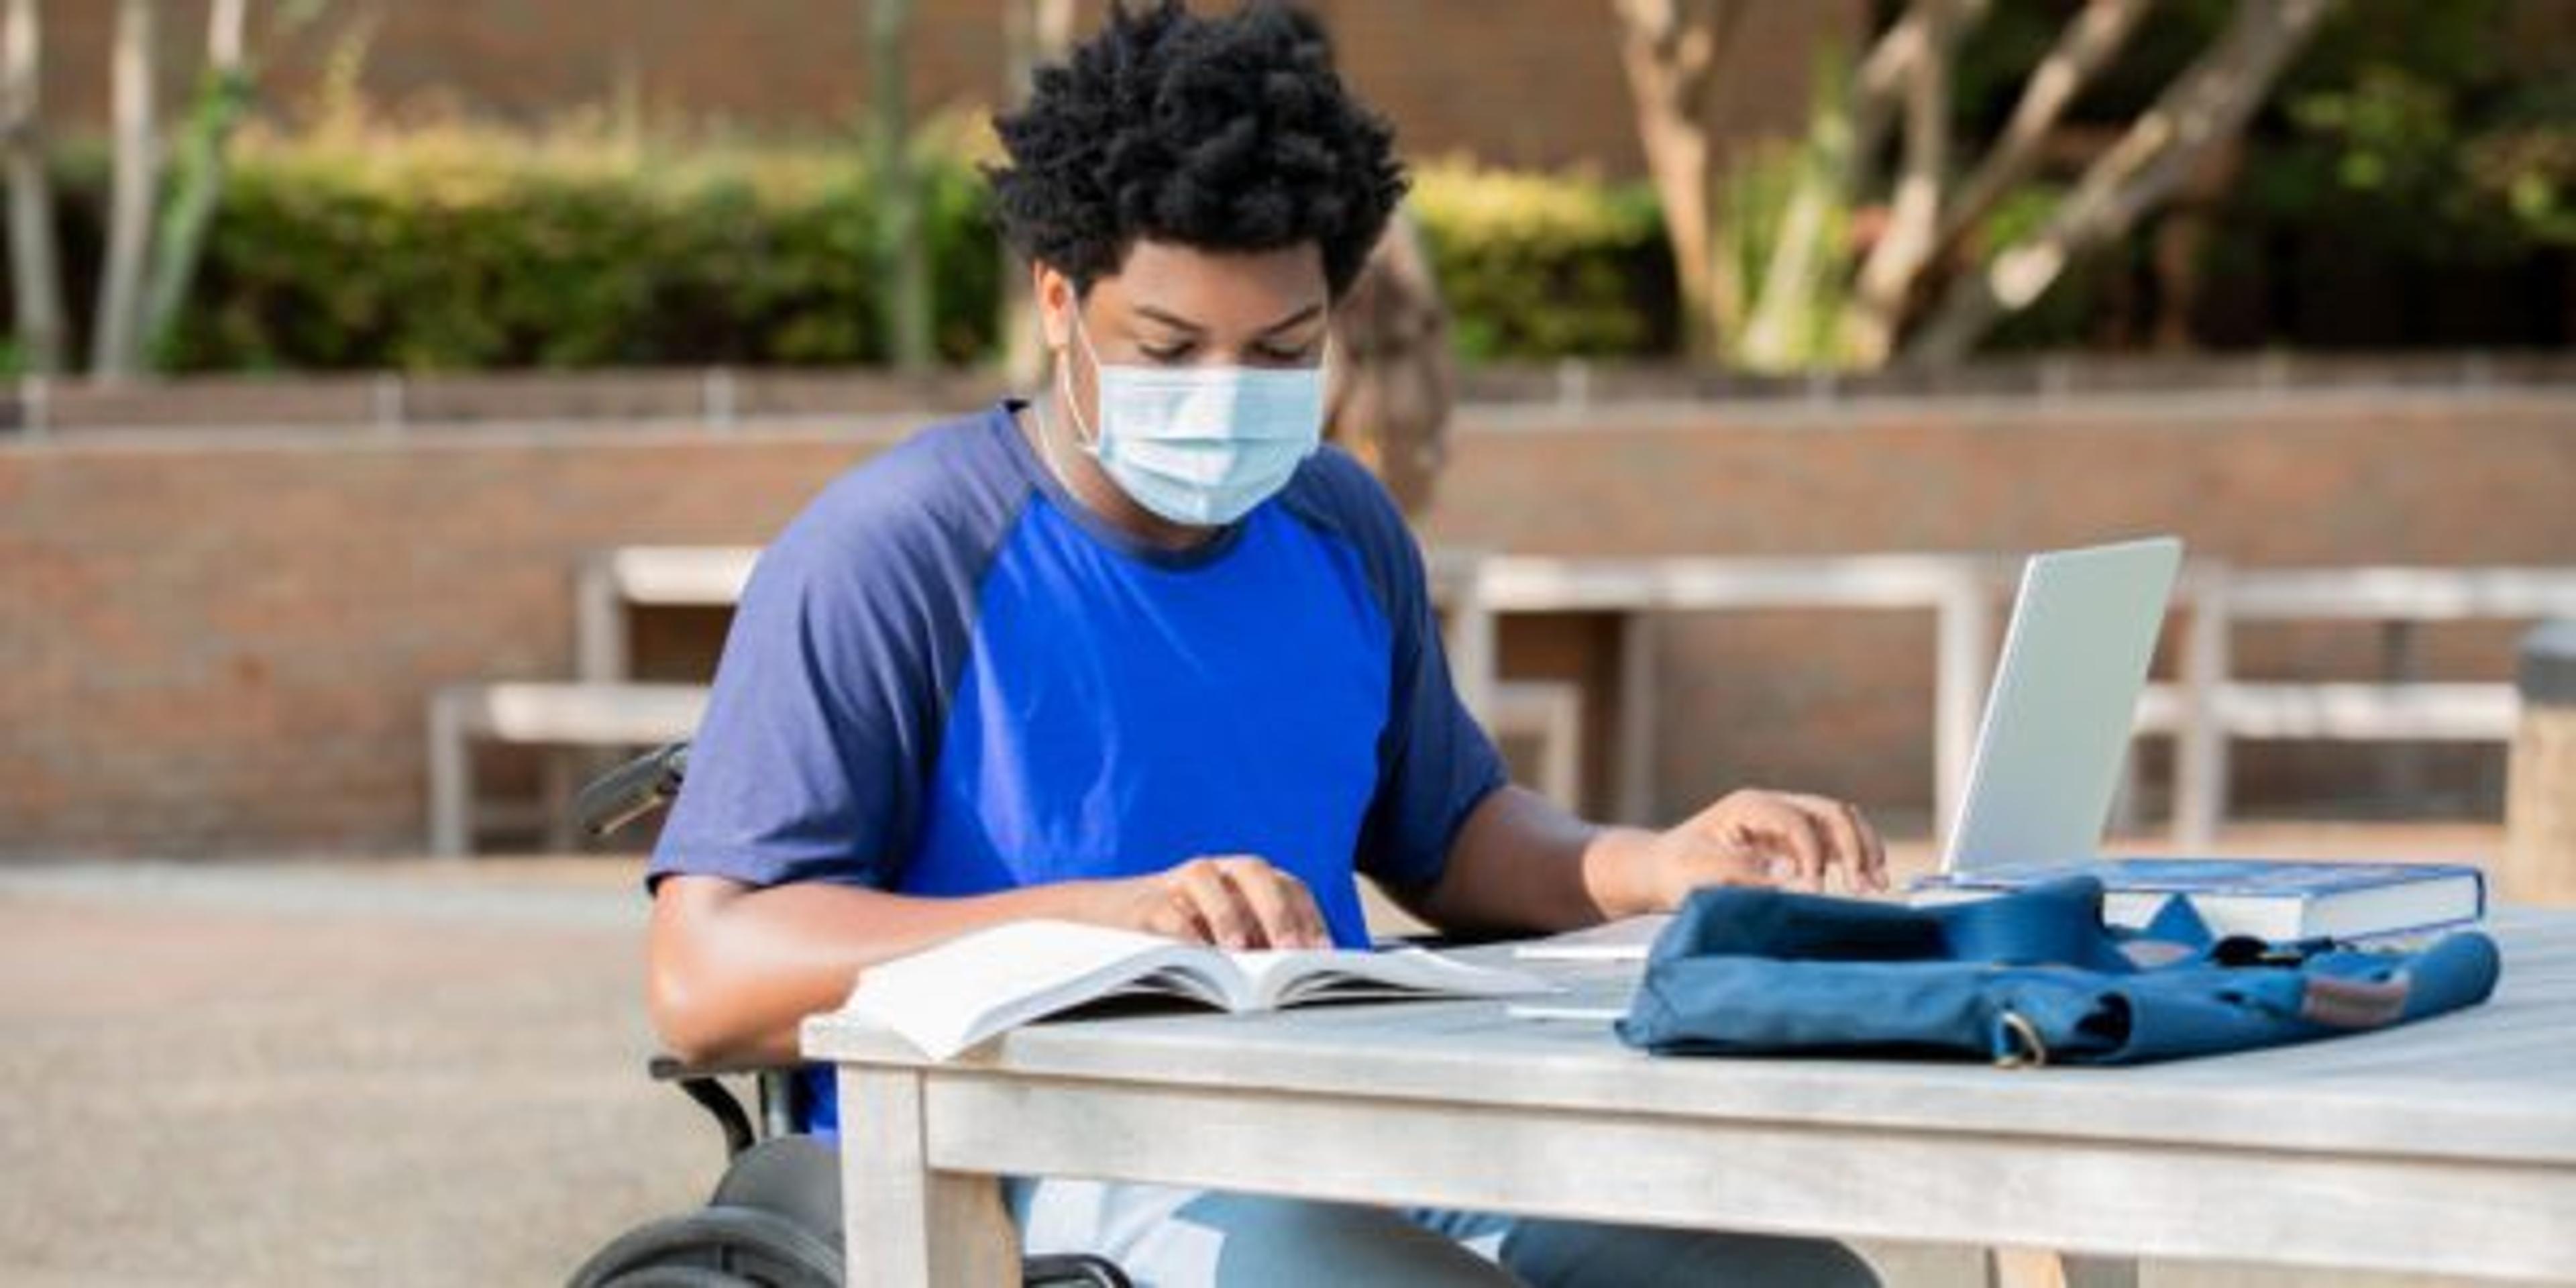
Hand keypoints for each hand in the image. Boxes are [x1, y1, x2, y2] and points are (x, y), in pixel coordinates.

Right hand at [1075, 855, 1330, 949]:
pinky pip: (1165, 909)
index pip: (1288, 886)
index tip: (1321, 954)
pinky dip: (1183, 932)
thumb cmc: (1182, 935)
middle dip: (1277, 911)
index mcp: (1245, 880)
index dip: (1309, 916)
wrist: (1106, 919)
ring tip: (1239, 952)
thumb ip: (1260, 950)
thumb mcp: (1227, 940)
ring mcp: (1177, 882)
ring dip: (1228, 913)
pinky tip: (1196, 957)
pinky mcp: (1144, 902)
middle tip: (1290, 952)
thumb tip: (1302, 984)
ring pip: (1207, 878)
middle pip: (1255, 872)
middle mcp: (1216, 872)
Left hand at [1633, 789, 1887, 905]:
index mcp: (1750, 806)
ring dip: (1862, 850)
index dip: (1812, 853)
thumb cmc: (1675, 870)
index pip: (1797, 820)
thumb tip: (1793, 874)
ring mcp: (1786, 823)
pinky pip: (1833, 843)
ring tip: (1876, 884)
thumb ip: (1744, 872)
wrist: (1661, 871)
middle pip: (1830, 812)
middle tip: (1865, 883)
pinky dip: (1853, 860)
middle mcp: (1773, 807)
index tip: (1815, 889)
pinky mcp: (1793, 843)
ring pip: (1839, 823)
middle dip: (1853, 845)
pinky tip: (1866, 883)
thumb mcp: (1699, 872)